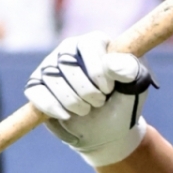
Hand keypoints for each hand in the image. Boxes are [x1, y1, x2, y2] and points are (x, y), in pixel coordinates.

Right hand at [25, 32, 156, 166]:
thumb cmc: (124, 102)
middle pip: (68, 63)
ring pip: (51, 78)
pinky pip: (35, 92)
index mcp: (95, 43)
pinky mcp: (37, 85)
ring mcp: (51, 67)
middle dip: (86, 90)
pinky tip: (66, 115)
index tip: (109, 89)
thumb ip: (130, 70)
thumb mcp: (136, 86)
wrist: (109, 129)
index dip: (98, 70)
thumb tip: (111, 64)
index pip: (89, 45)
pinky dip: (51, 106)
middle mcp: (70, 50)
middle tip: (99, 102)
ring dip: (72, 101)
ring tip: (86, 110)